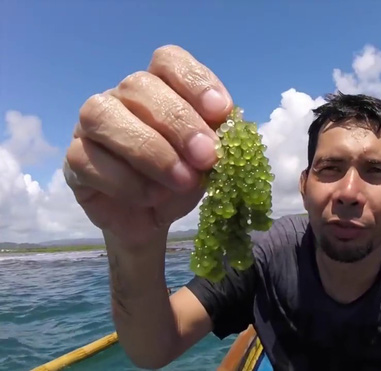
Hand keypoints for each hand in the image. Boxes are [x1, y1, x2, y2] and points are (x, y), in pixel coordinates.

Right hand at [64, 45, 232, 247]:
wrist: (152, 219)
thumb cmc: (182, 179)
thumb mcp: (208, 161)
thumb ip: (214, 140)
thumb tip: (222, 132)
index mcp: (160, 86)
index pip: (168, 61)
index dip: (194, 81)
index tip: (221, 112)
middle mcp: (122, 97)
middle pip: (139, 86)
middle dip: (179, 123)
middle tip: (206, 157)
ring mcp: (91, 125)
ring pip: (104, 116)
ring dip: (150, 151)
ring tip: (182, 180)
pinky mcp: (73, 159)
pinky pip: (87, 159)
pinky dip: (126, 181)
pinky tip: (153, 196)